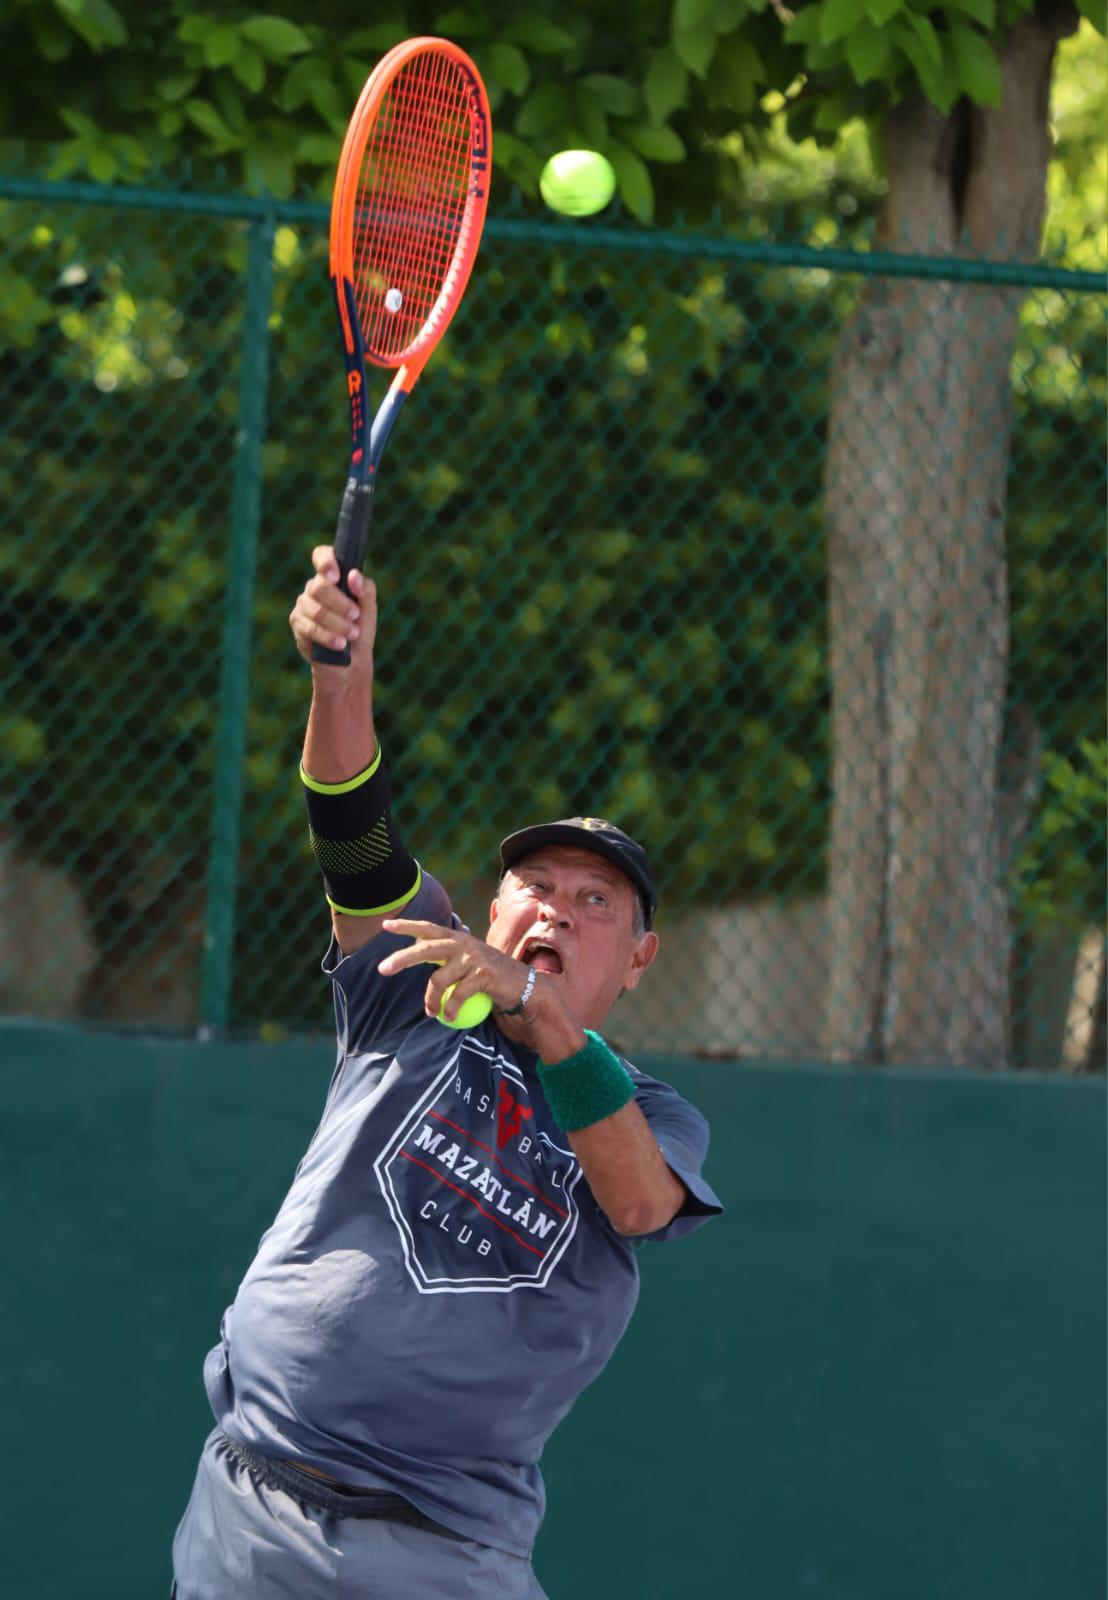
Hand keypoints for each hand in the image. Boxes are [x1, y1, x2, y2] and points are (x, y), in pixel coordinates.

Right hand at [289, 544, 376, 680]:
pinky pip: (310, 627)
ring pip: (316, 610)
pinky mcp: (297, 623)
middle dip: (341, 603)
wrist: (351, 659)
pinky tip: (340, 644)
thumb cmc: (360, 628)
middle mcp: (314, 587)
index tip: (337, 576)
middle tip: (356, 616)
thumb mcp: (369, 609)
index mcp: (332, 576)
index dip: (326, 562)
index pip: (321, 556)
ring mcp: (303, 605)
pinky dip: (328, 636)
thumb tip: (354, 575)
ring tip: (352, 634)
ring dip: (338, 623)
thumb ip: (365, 590)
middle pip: (319, 587)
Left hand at [378, 919, 575, 1047]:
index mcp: (458, 938)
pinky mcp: (482, 975)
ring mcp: (473, 959)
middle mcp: (464, 944)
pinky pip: (457, 995)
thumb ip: (448, 958)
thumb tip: (419, 960)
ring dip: (430, 1000)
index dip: (407, 926)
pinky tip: (448, 1017)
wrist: (523, 985)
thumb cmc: (492, 975)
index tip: (386, 925)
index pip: (428, 929)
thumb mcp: (470, 961)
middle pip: (426, 950)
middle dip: (402, 958)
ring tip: (431, 1012)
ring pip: (438, 979)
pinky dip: (450, 1009)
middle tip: (382, 969)